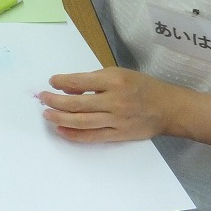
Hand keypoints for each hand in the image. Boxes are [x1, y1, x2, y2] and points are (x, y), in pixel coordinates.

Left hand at [38, 67, 183, 142]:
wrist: (168, 108)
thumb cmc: (142, 87)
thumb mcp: (119, 74)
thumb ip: (94, 80)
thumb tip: (68, 87)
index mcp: (114, 80)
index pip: (80, 81)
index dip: (62, 82)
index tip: (51, 82)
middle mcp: (115, 100)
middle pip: (78, 103)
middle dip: (56, 101)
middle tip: (42, 98)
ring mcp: (117, 119)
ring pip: (82, 121)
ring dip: (60, 118)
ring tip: (46, 114)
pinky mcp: (119, 134)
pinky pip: (92, 136)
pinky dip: (74, 134)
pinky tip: (61, 130)